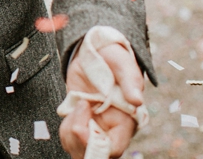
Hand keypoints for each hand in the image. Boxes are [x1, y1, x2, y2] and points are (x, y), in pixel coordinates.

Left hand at [60, 43, 143, 158]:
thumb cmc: (113, 59)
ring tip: (79, 103)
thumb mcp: (122, 64)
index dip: (96, 145)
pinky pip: (69, 138)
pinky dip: (65, 128)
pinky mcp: (81, 125)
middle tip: (80, 107)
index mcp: (126, 121)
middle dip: (78, 138)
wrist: (97, 53)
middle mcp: (111, 130)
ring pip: (78, 149)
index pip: (114, 148)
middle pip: (93, 154)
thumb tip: (137, 100)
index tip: (81, 127)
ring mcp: (95, 129)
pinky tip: (72, 110)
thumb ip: (130, 81)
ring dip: (70, 131)